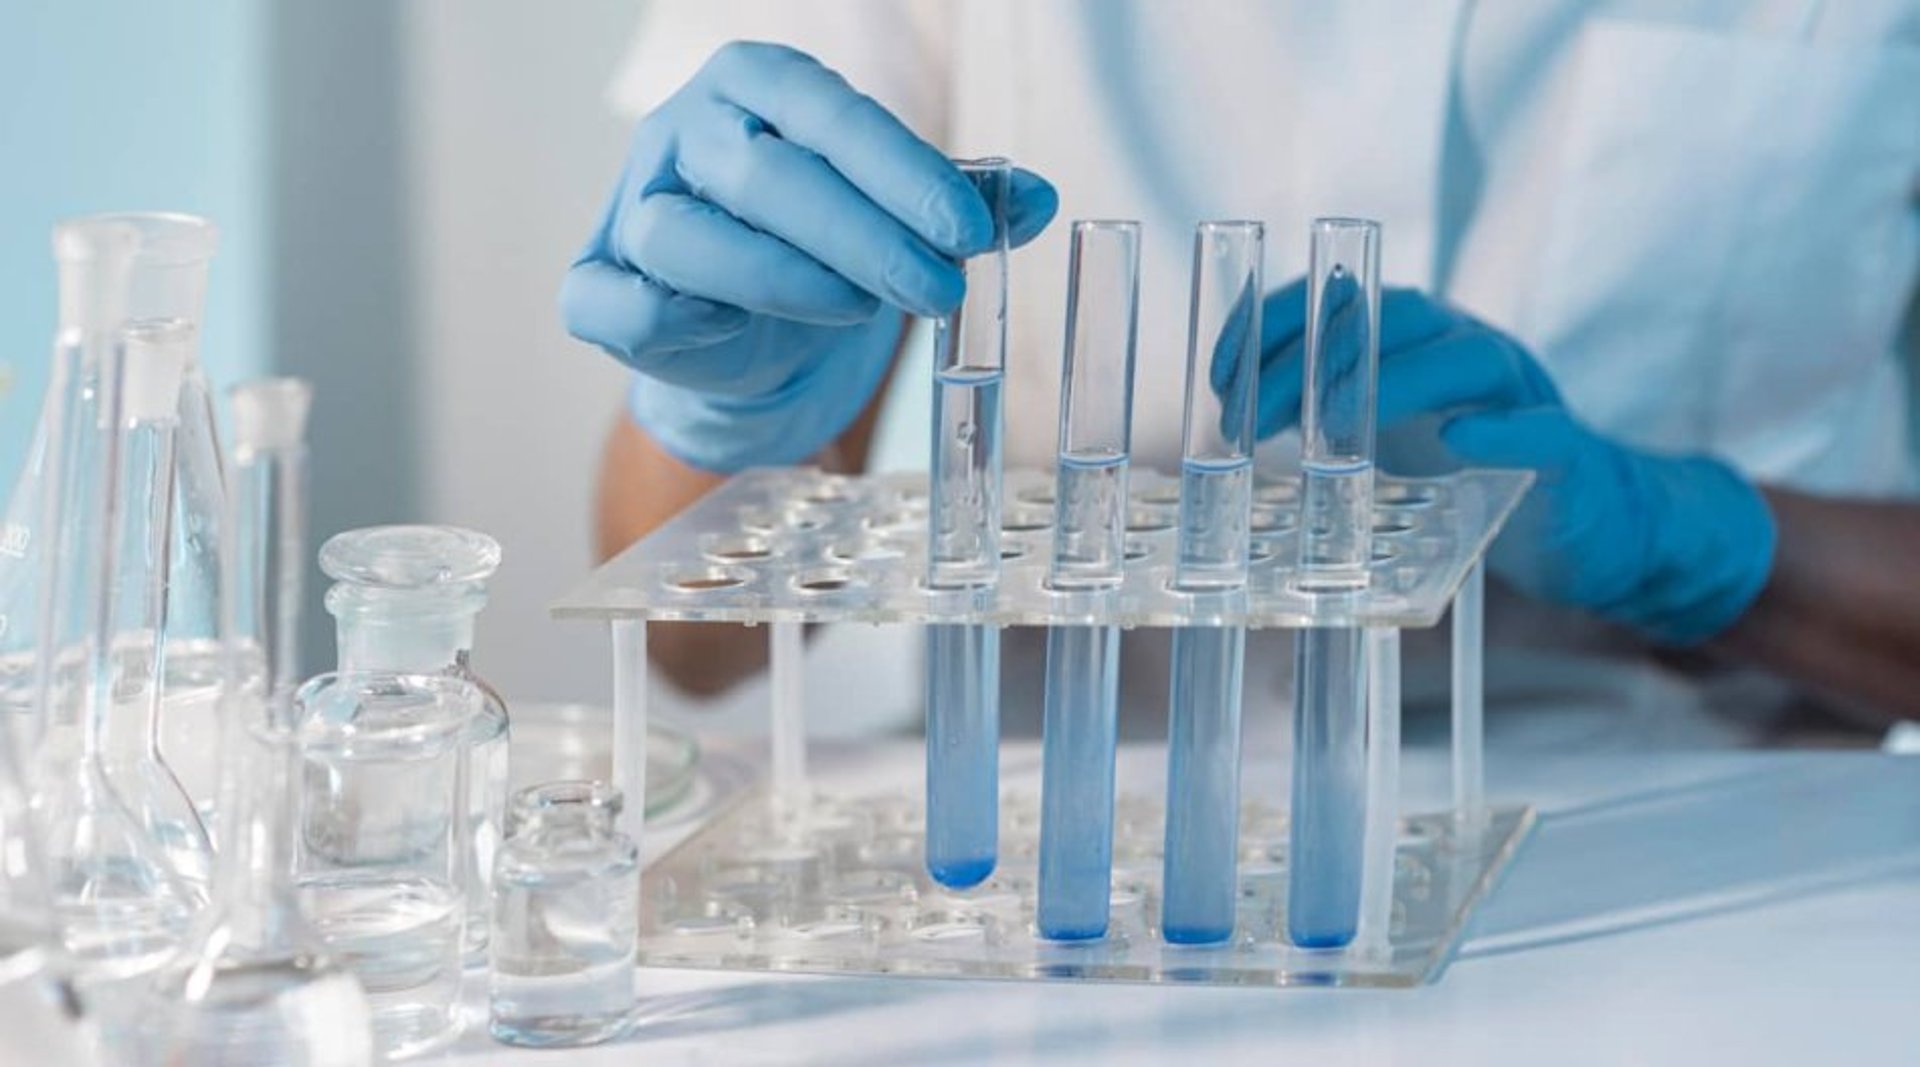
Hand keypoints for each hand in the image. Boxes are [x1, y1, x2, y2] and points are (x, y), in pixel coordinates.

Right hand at [562, 42, 1056, 472]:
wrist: (749, 341)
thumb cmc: (823, 252)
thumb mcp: (899, 215)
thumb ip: (966, 201)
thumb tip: (1040, 200)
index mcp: (757, 84)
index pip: (830, 113)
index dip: (904, 172)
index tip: (972, 231)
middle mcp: (684, 131)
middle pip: (766, 174)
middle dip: (863, 236)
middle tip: (940, 289)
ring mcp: (633, 207)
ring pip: (687, 237)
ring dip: (786, 279)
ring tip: (860, 311)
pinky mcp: (600, 287)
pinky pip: (619, 305)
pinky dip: (677, 323)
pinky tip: (736, 334)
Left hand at [1243, 280, 1775, 644]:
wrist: (1578, 520)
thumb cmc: (1462, 470)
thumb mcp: (1383, 433)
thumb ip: (1322, 411)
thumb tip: (1234, 411)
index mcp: (1416, 337)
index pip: (1339, 300)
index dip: (1274, 323)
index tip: (1218, 374)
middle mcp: (1467, 345)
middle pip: (1393, 317)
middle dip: (1311, 357)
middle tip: (1249, 416)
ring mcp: (1521, 393)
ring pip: (1465, 357)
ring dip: (1392, 381)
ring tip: (1330, 423)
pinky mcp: (1565, 450)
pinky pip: (1542, 429)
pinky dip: (1502, 430)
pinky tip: (1460, 438)